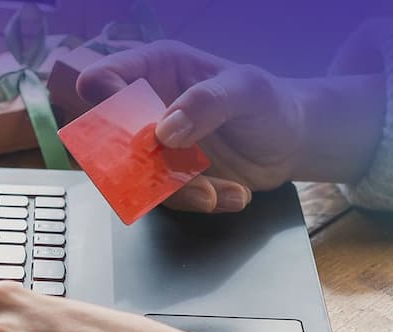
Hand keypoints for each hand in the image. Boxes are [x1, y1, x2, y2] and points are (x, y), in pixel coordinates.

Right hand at [77, 41, 385, 213]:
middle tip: (180, 169)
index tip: (141, 130)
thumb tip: (164, 130)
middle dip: (140, 165)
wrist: (291, 143)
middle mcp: (145, 107)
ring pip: (136, 177)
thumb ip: (208, 101)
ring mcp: (154, 147)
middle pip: (108, 139)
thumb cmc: (269, 103)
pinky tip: (235, 194)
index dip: (107, 106)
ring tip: (220, 192)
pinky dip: (200, 201)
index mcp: (154, 68)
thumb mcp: (248, 90)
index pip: (102, 80)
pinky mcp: (168, 178)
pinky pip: (167, 199)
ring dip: (178, 191)